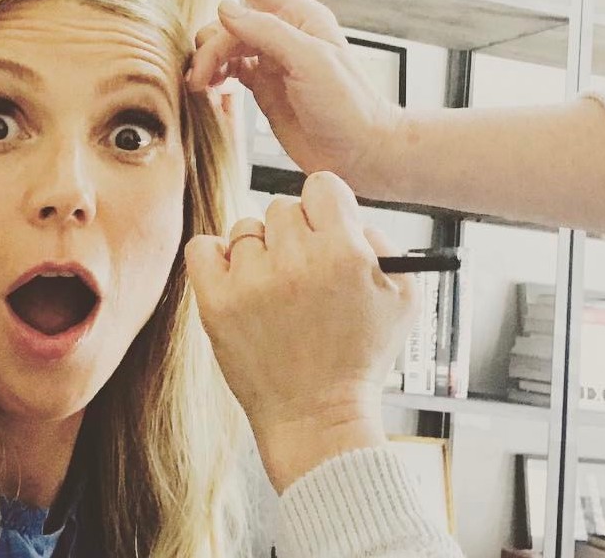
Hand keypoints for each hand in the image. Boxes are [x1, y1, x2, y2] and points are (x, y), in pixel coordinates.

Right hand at [175, 0, 402, 195]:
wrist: (360, 153)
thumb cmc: (348, 107)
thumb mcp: (310, 62)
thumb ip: (267, 33)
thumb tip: (225, 10)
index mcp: (300, 17)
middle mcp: (285, 35)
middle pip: (231, 22)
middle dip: (209, 44)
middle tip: (200, 77)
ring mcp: (273, 62)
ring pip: (226, 47)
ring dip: (208, 62)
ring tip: (200, 86)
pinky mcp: (265, 89)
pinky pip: (230, 71)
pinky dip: (215, 76)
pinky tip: (210, 89)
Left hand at [185, 172, 416, 491]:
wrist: (316, 418)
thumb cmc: (359, 360)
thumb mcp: (402, 300)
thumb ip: (384, 243)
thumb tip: (348, 214)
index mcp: (344, 252)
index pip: (322, 186)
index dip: (326, 208)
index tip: (324, 229)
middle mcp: (297, 260)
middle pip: (283, 207)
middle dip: (295, 235)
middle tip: (302, 272)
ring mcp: (253, 281)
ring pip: (245, 228)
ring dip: (259, 252)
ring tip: (275, 293)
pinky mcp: (217, 302)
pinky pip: (203, 247)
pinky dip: (216, 258)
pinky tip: (238, 282)